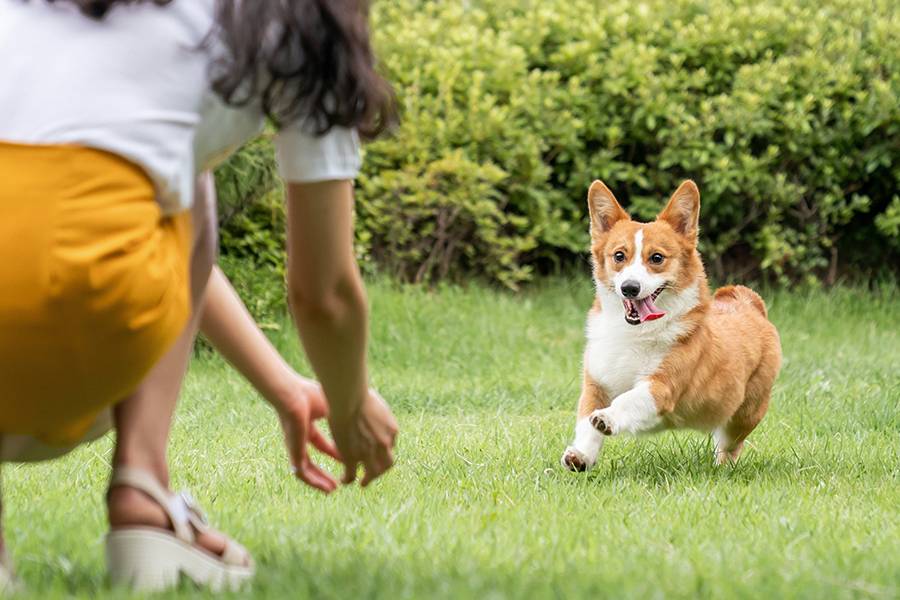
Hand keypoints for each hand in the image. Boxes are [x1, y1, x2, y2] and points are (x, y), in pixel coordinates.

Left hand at [276, 378, 341, 492]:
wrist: (293, 395)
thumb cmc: (313, 394)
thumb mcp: (333, 407)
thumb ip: (343, 415)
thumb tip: (360, 421)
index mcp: (307, 424)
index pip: (321, 443)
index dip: (334, 452)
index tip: (346, 460)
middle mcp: (300, 437)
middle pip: (312, 460)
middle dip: (325, 471)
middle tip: (339, 481)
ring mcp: (295, 445)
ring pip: (306, 470)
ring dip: (320, 480)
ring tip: (333, 489)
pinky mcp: (293, 452)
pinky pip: (301, 472)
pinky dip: (314, 481)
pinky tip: (325, 487)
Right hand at [329, 389, 398, 486]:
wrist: (349, 399)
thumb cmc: (357, 391)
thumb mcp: (373, 400)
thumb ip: (373, 407)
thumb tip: (368, 401)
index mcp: (391, 429)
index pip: (389, 443)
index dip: (382, 448)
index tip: (374, 450)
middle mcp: (385, 443)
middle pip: (388, 463)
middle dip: (381, 469)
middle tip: (374, 473)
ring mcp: (370, 452)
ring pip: (374, 473)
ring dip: (368, 479)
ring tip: (362, 483)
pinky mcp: (353, 458)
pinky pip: (352, 474)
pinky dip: (348, 479)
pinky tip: (343, 480)